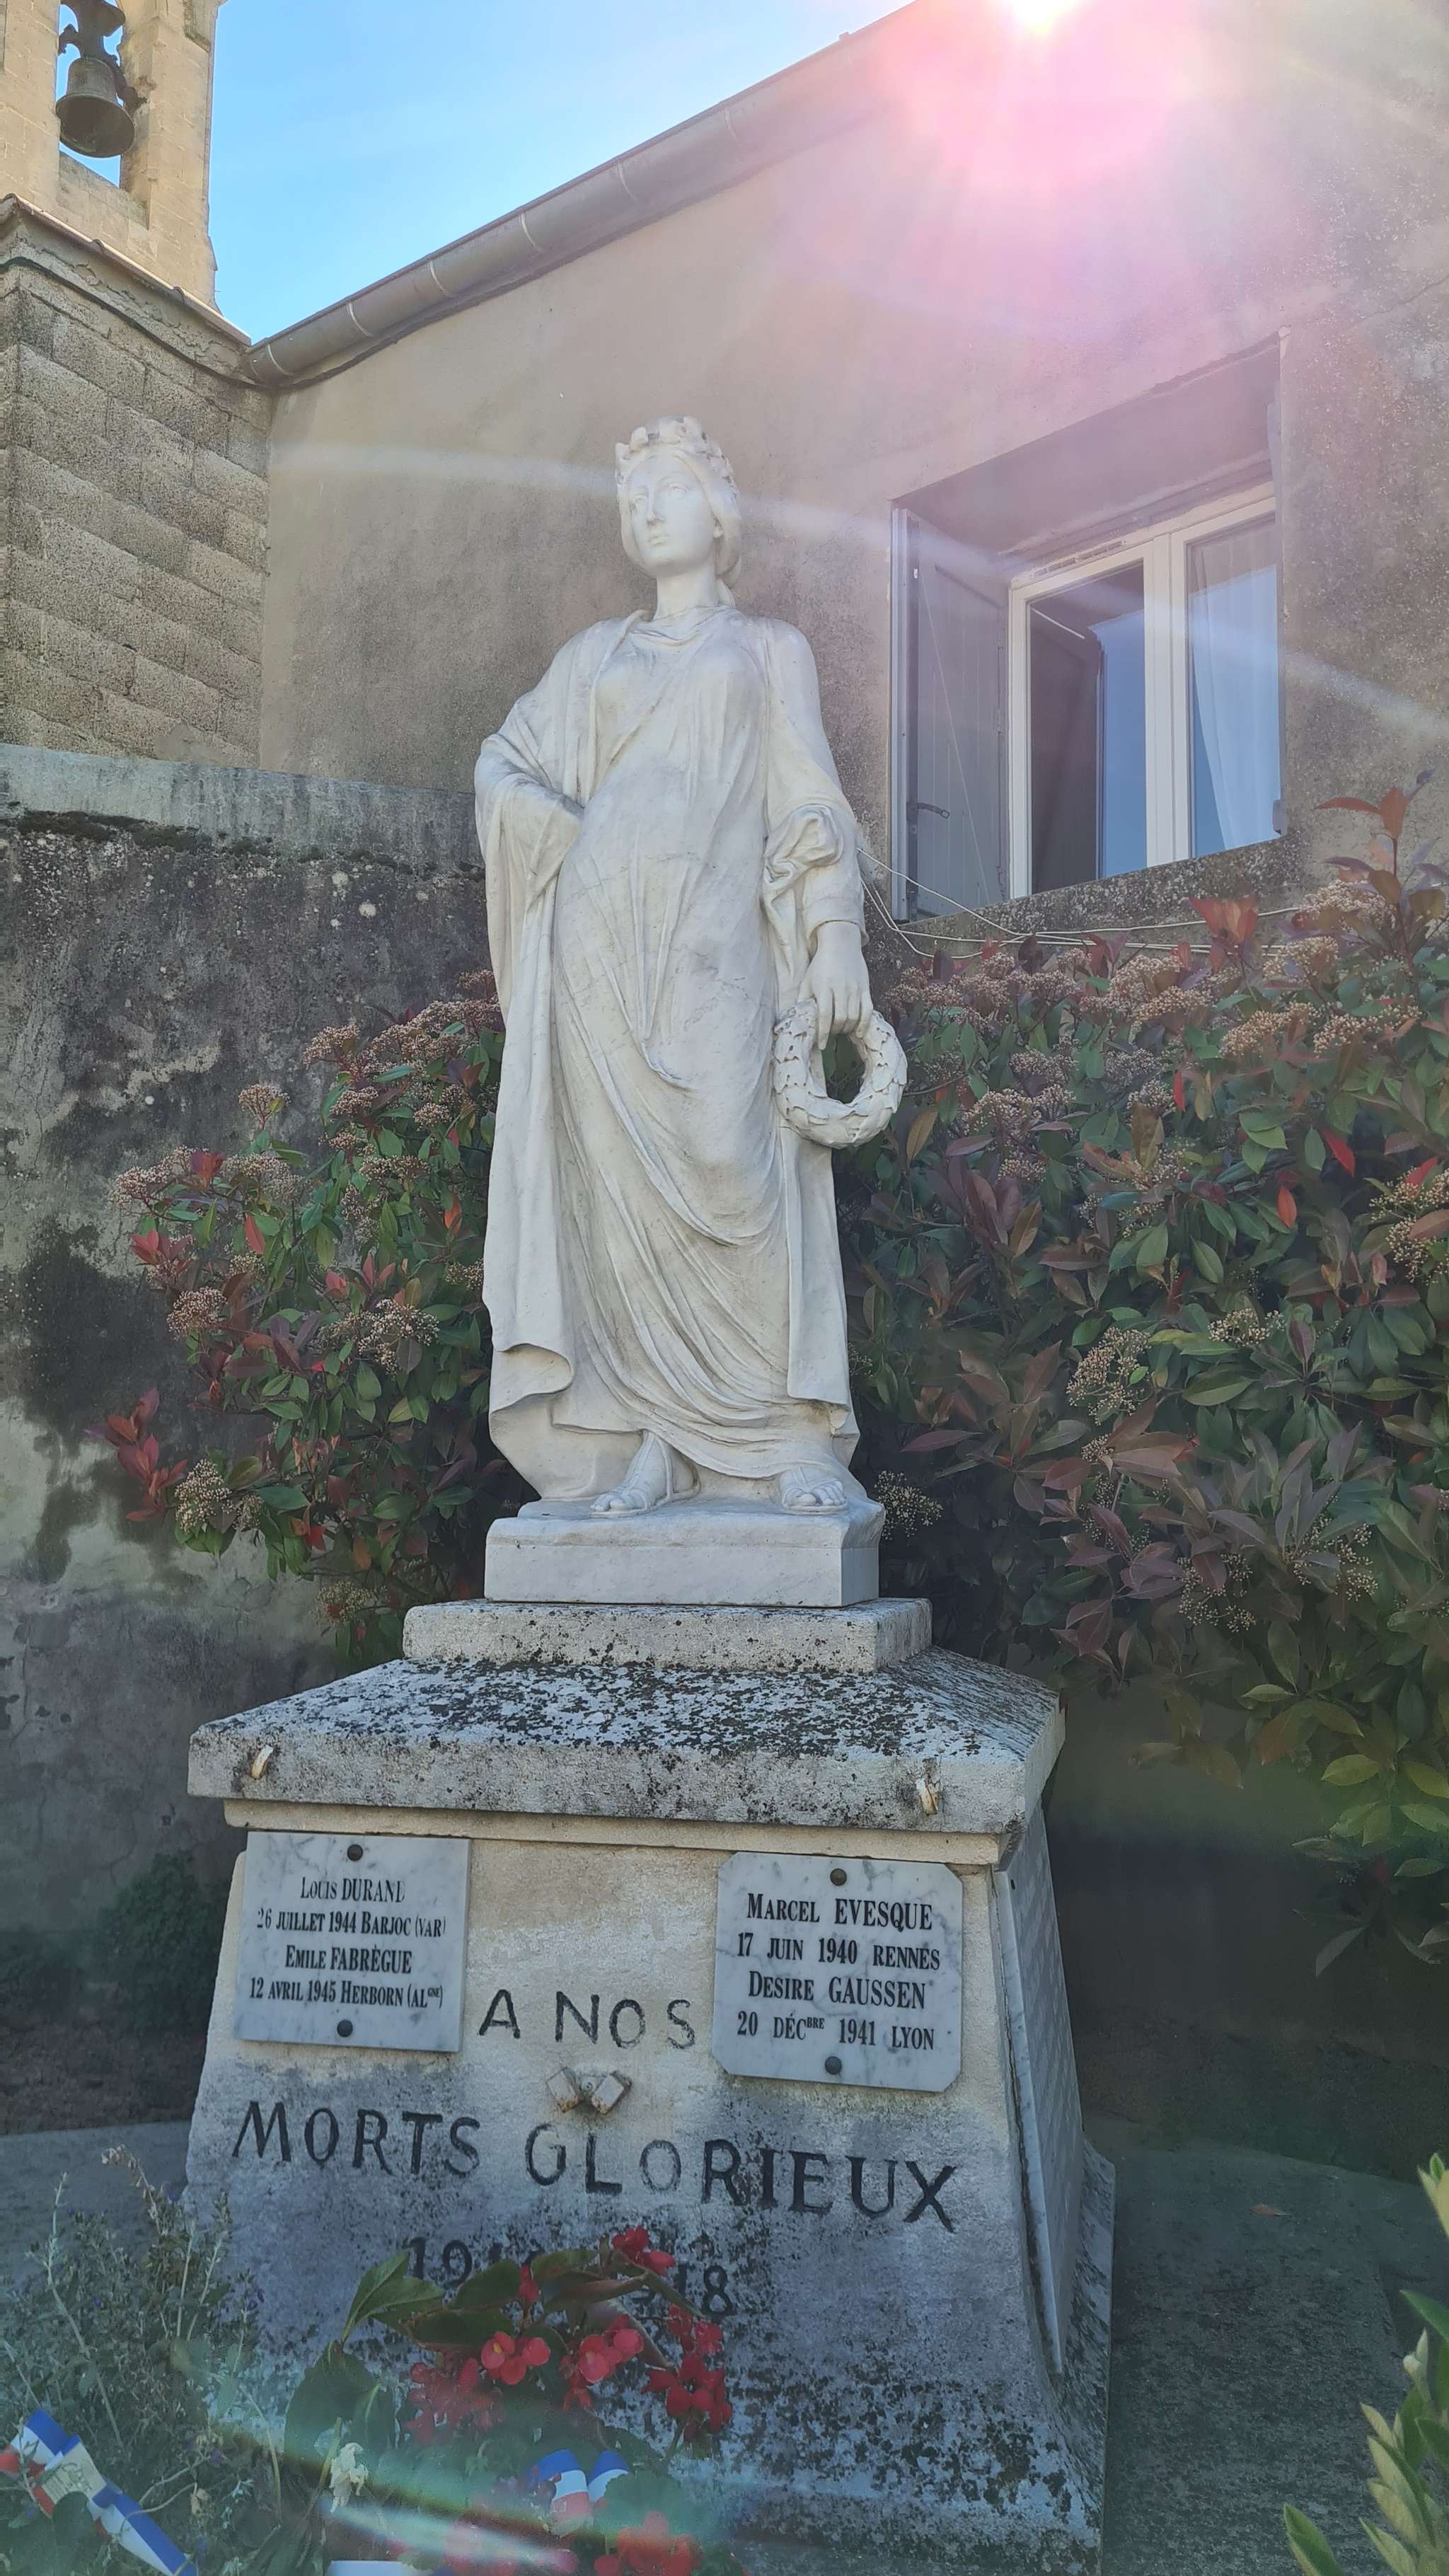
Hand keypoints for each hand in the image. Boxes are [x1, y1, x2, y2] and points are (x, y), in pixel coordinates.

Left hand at [801, 924, 871, 1043]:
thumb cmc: (821, 964)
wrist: (840, 943)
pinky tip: (859, 1032)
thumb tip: (797, 1019)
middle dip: (835, 1031)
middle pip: (841, 1019)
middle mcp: (841, 988)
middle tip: (831, 1033)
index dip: (823, 1033)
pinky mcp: (865, 988)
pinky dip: (864, 1024)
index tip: (822, 1045)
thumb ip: (803, 999)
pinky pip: (868, 1010)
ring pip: (854, 1017)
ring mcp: (855, 988)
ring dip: (847, 1028)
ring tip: (841, 1029)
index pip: (825, 1016)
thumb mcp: (807, 980)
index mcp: (824, 987)